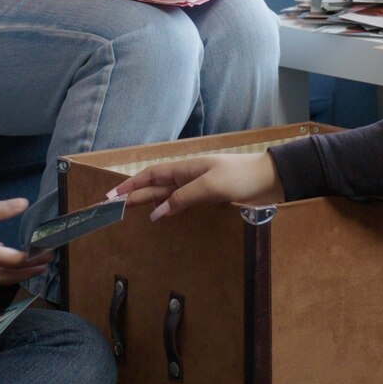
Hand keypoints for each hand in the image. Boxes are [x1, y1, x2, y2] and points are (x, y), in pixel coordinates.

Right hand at [107, 152, 282, 219]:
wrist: (271, 179)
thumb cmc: (241, 177)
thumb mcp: (210, 186)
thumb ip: (182, 198)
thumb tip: (156, 213)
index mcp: (185, 168)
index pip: (150, 175)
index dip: (130, 185)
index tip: (112, 196)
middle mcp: (188, 176)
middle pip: (154, 186)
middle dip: (133, 195)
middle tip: (112, 208)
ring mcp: (198, 187)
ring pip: (165, 195)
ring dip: (147, 201)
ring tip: (129, 211)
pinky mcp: (208, 197)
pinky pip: (180, 202)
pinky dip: (166, 208)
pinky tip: (161, 215)